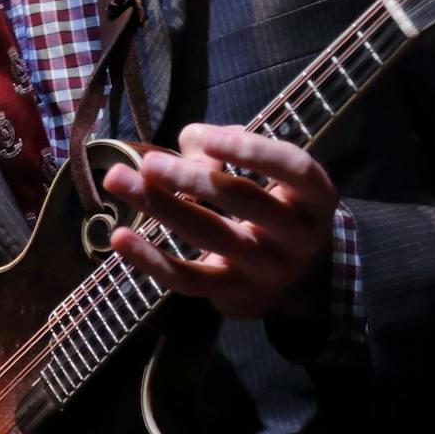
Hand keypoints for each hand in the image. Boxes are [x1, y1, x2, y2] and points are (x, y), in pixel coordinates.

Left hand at [101, 123, 337, 320]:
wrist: (302, 280)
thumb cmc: (277, 205)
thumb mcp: (268, 171)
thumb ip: (227, 146)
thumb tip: (189, 144)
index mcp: (315, 196)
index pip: (293, 169)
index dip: (252, 151)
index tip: (209, 139)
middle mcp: (298, 236)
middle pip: (243, 201)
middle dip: (190, 178)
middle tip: (147, 162)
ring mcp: (267, 270)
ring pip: (210, 236)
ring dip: (161, 206)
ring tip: (119, 180)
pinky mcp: (234, 295)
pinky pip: (189, 279)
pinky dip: (151, 259)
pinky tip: (119, 237)